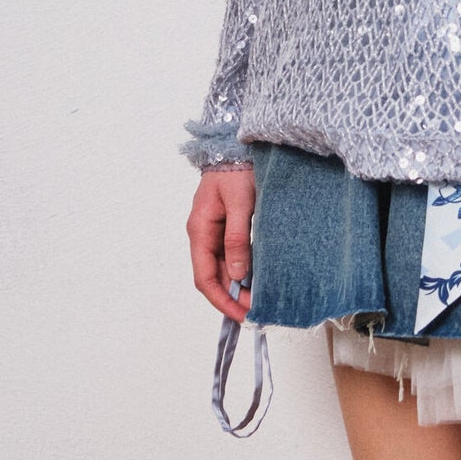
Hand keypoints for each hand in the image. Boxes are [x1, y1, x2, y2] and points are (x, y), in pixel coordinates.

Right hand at [188, 165, 256, 321]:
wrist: (236, 144)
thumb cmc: (237, 168)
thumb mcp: (240, 203)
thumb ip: (237, 239)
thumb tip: (238, 275)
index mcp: (200, 230)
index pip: (205, 278)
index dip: (222, 300)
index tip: (242, 315)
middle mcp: (203, 234)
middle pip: (214, 277)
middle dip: (233, 297)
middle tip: (259, 311)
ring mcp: (214, 231)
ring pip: (223, 268)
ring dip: (238, 286)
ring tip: (261, 299)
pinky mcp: (226, 226)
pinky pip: (231, 256)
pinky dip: (243, 271)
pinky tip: (259, 278)